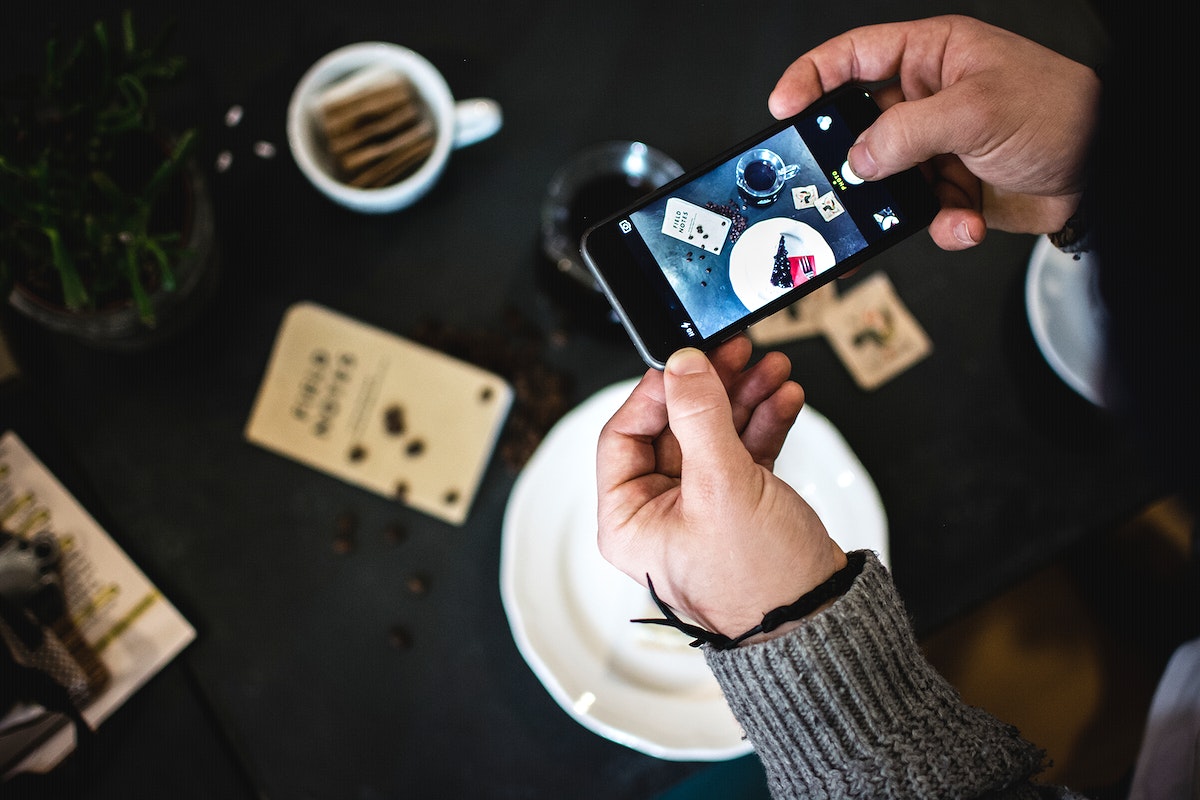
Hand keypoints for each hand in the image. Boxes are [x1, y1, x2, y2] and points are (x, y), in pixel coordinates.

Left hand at [596, 337, 844, 641]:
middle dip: (711, 387)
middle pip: (673, 427)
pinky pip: (741, 450)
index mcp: (629, 520)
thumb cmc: (760, 584)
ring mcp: (699, 508)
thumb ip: (700, 418)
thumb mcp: (722, 488)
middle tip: (736, 351)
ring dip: (743, 397)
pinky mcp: (737, 505)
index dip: (655, 392)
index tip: (687, 360)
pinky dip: (763, 423)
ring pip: (712, 433)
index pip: (623, 435)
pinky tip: (784, 399)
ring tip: (772, 369)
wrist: (819, 622)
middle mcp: (658, 514)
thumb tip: (683, 366)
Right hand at [769, 15, 1099, 250]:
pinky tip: (964, 223)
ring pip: (885, 181)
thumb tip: (856, 161)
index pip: (852, 58)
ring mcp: (937, 147)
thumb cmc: (1059, 113)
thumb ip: (906, 134)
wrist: (1109, 170)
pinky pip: (921, 213)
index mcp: (931, 57)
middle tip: (830, 183)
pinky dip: (940, 225)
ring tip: (908, 213)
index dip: (810, 79)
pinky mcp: (951, 188)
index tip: (781, 109)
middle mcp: (928, 100)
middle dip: (848, 161)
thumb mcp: (976, 111)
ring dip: (897, 204)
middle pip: (859, 127)